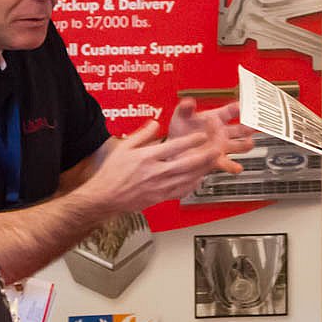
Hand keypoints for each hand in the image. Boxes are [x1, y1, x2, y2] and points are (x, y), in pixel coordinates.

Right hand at [80, 119, 219, 211]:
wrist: (105, 197)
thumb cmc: (112, 174)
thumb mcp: (123, 147)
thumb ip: (142, 135)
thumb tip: (155, 124)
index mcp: (146, 158)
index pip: (174, 147)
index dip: (191, 141)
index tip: (201, 136)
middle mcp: (155, 172)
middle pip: (186, 164)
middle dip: (204, 157)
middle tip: (216, 150)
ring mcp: (158, 187)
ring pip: (187, 178)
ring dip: (202, 170)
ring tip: (213, 164)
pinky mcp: (159, 197)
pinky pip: (180, 191)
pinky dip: (192, 185)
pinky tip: (198, 180)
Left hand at [168, 98, 255, 173]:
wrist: (175, 152)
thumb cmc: (180, 132)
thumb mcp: (180, 117)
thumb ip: (185, 109)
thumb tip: (188, 102)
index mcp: (216, 118)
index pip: (231, 111)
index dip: (238, 108)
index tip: (244, 107)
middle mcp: (222, 132)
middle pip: (240, 128)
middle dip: (248, 126)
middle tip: (253, 124)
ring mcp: (222, 147)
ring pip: (239, 145)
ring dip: (245, 145)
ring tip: (249, 144)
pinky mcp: (217, 159)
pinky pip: (227, 163)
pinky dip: (233, 166)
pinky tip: (237, 167)